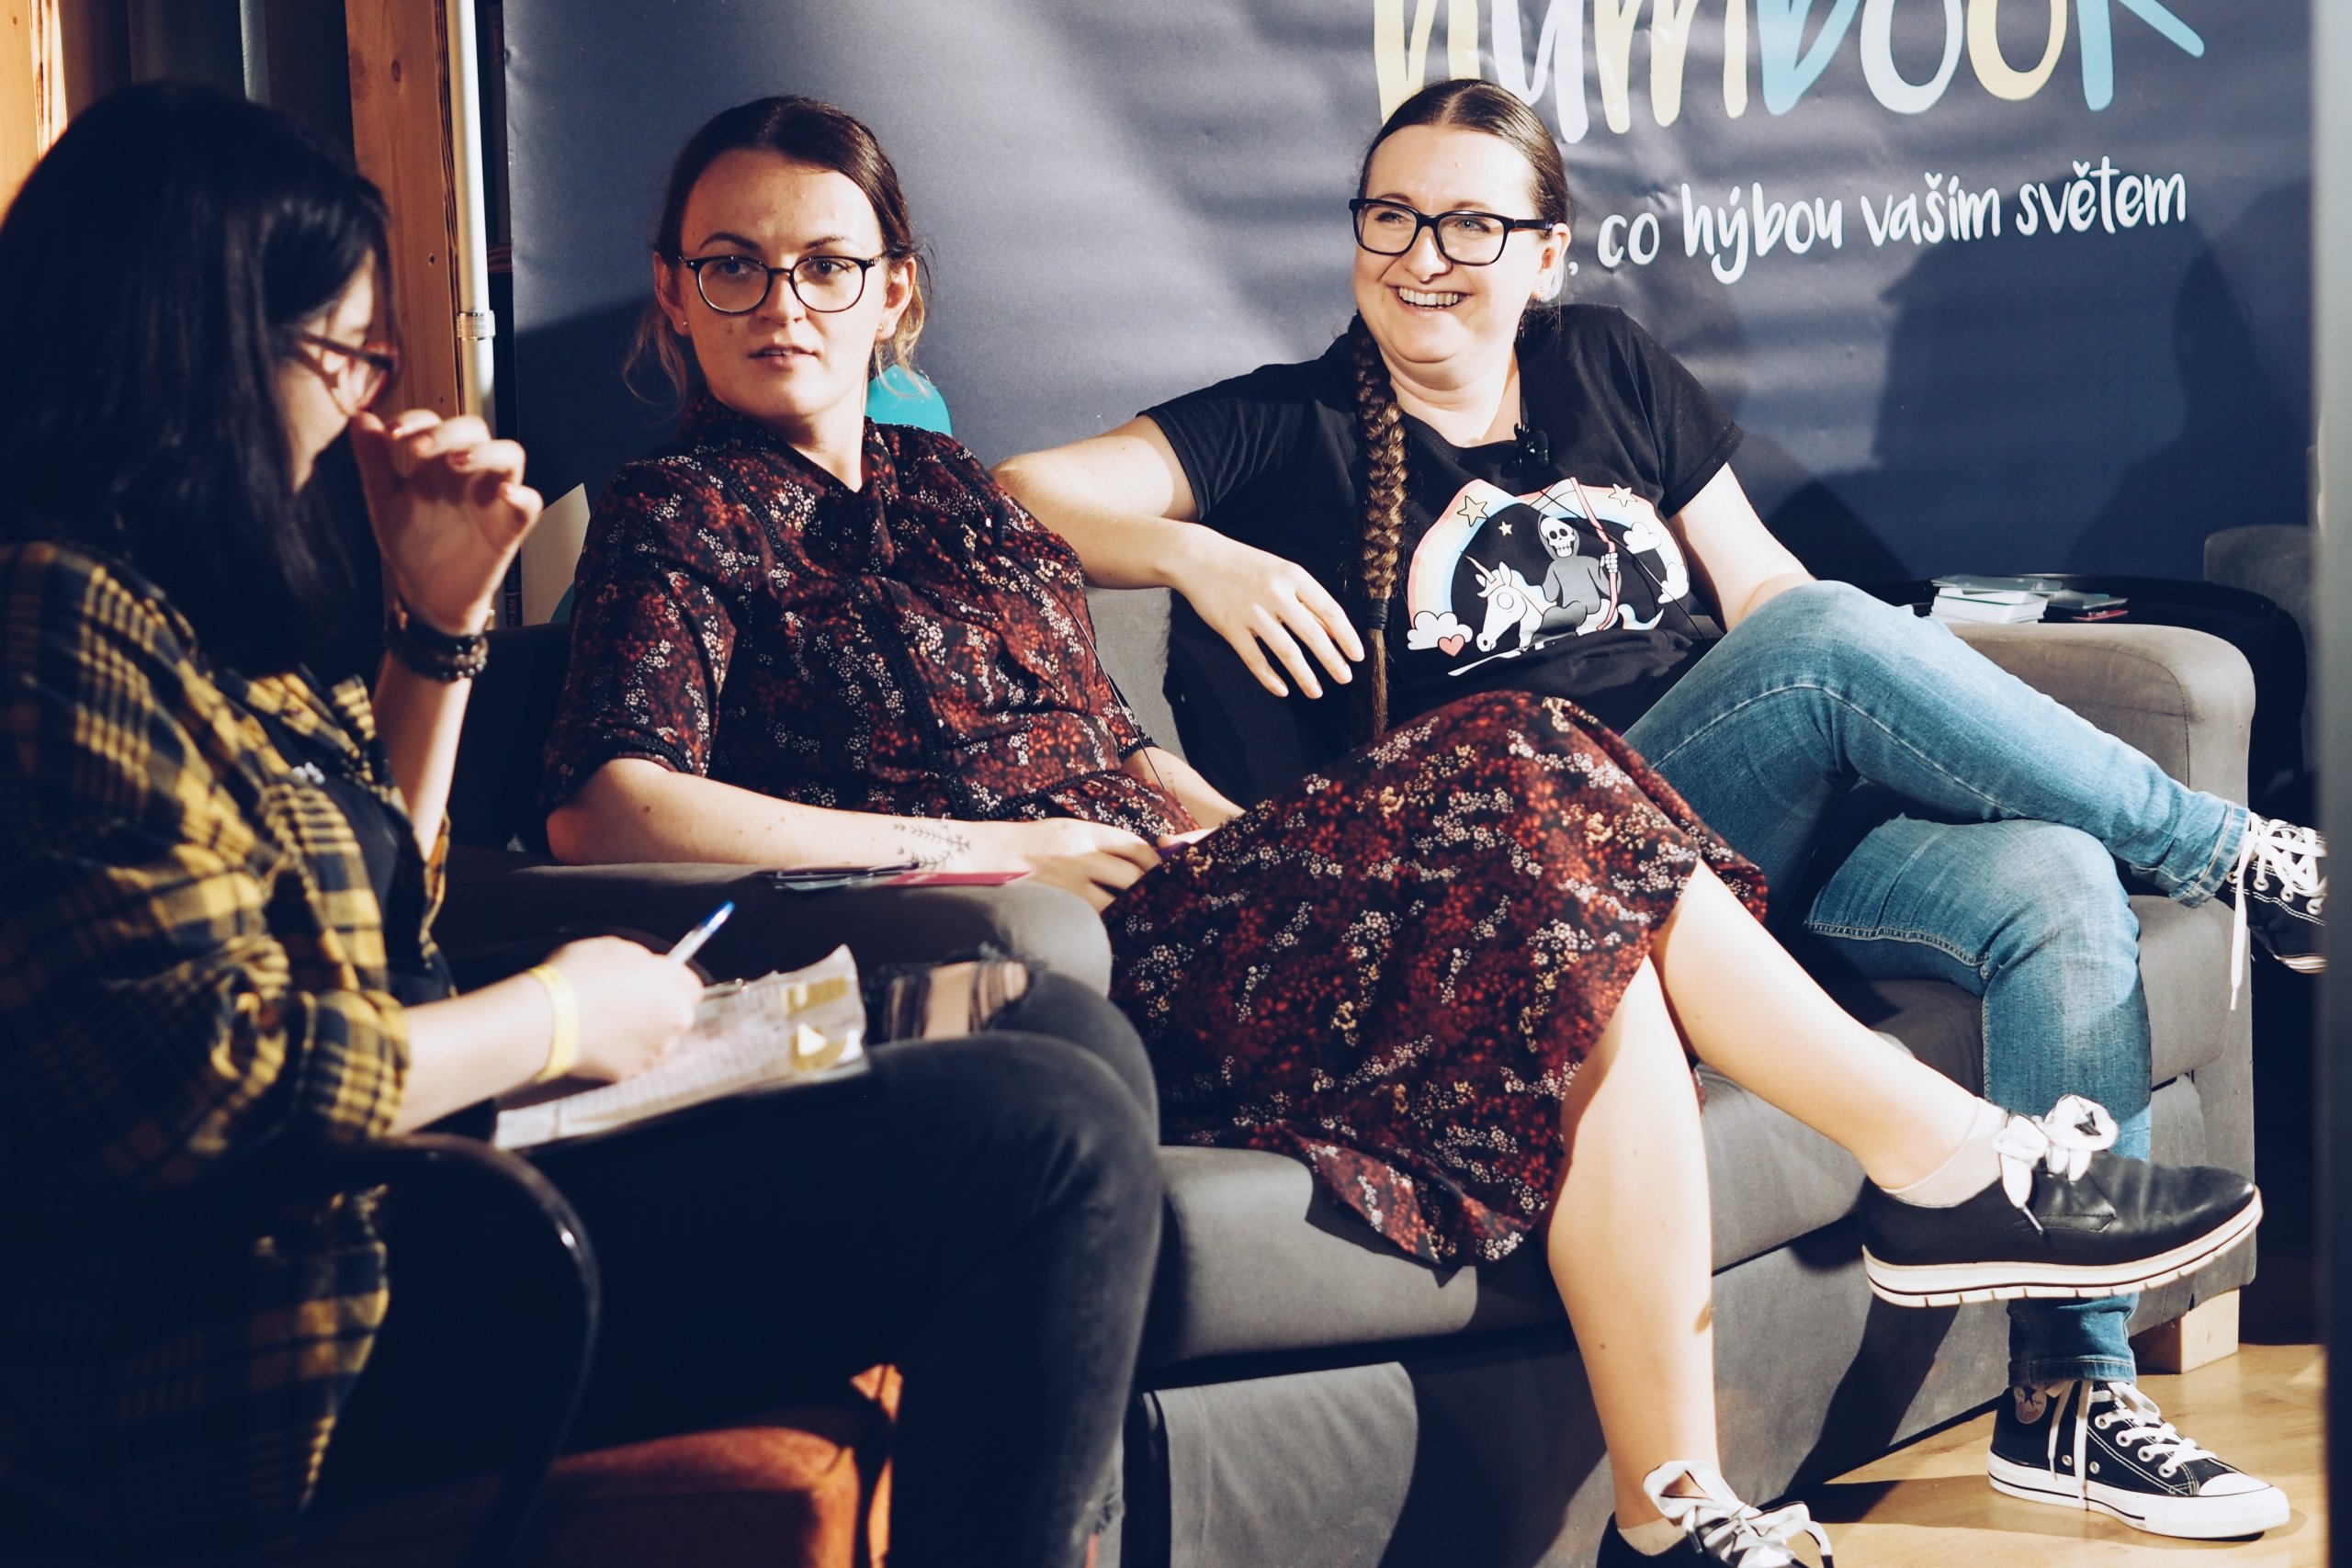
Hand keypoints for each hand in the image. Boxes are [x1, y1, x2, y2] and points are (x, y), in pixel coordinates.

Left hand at [350, 409, 543, 633]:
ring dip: (486, 452)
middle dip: (447, 433)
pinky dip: (522, 495)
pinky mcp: (510, 525)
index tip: (391, 434)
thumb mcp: (384, 499)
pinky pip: (530, 503)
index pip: (435, 423)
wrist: (429, 591)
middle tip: (418, 449)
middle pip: (475, 430)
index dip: (416, 420)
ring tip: (457, 462)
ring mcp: (492, 496)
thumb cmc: (412, 544)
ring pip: (509, 455)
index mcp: (437, 462)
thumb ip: (374, 460)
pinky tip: (505, 494)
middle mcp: (468, 473)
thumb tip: (359, 417)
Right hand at [542, 936, 702, 1082]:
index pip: (690, 986)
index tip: (656, 984)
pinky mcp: (633, 1072)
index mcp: (673, 985)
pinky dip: (621, 1053)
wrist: (548, 1019)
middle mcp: (674, 1021)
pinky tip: (599, 1041)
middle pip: (676, 1015)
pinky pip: (633, 1060)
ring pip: (657, 1041)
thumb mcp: (613, 947)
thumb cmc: (577, 977)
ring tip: (608, 1024)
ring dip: (641, 1033)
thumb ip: (641, 960)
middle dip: (658, 1010)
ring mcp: (655, 1050)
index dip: (671, 984)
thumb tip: (645, 967)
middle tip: (627, 1004)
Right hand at [959, 818, 1161, 911]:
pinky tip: (1116, 930)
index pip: (1134, 846)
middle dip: (1152, 889)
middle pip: (1134, 874)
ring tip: (1145, 920)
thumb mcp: (1063, 831)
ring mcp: (1069, 881)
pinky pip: (1094, 919)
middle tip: (1165, 902)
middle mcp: (1080, 854)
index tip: (1164, 874)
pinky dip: (1109, 924)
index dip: (1155, 863)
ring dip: (1133, 910)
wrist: (983, 856)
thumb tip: (1133, 861)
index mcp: (1084, 832)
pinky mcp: (1058, 903)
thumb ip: (1096, 844)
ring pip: (1118, 901)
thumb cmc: (1025, 845)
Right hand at [1168, 531, 1362, 699]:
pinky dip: (1270, 678)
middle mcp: (1275, 593)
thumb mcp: (1281, 572)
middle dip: (1332, 660)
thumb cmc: (1246, 566)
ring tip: (1317, 691)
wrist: (1199, 557)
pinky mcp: (1230, 628)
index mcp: (1293, 576)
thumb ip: (1306, 601)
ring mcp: (1251, 612)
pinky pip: (1255, 659)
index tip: (1357, 656)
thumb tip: (1333, 633)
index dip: (1346, 636)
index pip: (1329, 610)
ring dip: (1305, 675)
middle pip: (1312, 634)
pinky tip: (1282, 689)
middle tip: (1345, 678)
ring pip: (1286, 651)